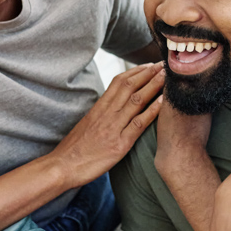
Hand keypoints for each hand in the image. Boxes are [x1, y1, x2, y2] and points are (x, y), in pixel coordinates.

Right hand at [51, 63, 163, 186]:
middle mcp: (107, 114)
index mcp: (99, 108)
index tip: (149, 65)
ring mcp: (113, 128)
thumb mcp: (87, 124)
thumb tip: (113, 105)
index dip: (136, 71)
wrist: (62, 167)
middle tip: (164, 64)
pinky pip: (138, 124)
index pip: (118, 82)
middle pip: (130, 86)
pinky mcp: (119, 144)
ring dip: (154, 86)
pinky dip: (152, 111)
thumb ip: (101, 113)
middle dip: (149, 73)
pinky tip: (163, 102)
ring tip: (167, 76)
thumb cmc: (74, 149)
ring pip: (136, 100)